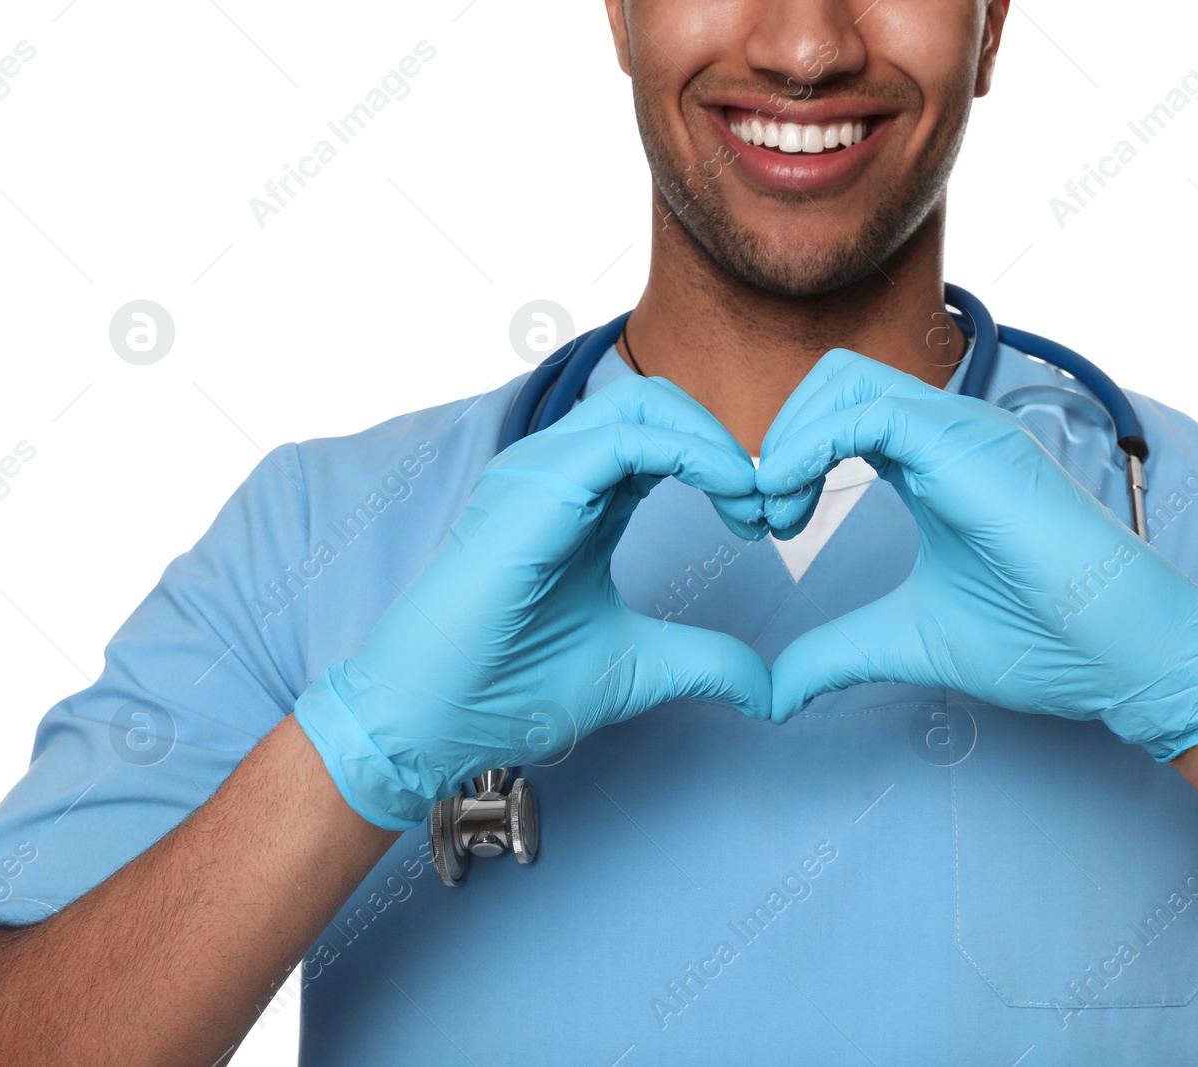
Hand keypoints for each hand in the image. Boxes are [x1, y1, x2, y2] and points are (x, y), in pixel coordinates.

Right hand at [295, 376, 772, 829]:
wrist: (428, 721)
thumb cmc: (507, 690)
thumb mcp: (636, 669)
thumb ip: (705, 663)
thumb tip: (769, 690)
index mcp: (579, 500)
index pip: (660, 436)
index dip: (723, 464)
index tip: (764, 523)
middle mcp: (554, 472)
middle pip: (657, 403)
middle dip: (724, 440)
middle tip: (765, 506)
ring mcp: (537, 471)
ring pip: (644, 402)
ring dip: (713, 441)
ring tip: (751, 502)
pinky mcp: (532, 487)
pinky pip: (626, 437)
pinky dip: (692, 452)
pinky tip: (730, 493)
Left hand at [754, 349, 1197, 758]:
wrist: (1128, 657)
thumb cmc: (1043, 642)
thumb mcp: (909, 641)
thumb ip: (837, 651)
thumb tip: (774, 691)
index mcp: (932, 462)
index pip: (839, 414)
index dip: (786, 458)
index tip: (765, 526)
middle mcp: (948, 432)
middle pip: (832, 381)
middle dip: (778, 437)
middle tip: (763, 517)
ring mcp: (964, 432)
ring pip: (844, 381)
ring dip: (788, 440)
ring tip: (776, 514)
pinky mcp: (973, 448)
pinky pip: (870, 412)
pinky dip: (811, 445)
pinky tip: (791, 500)